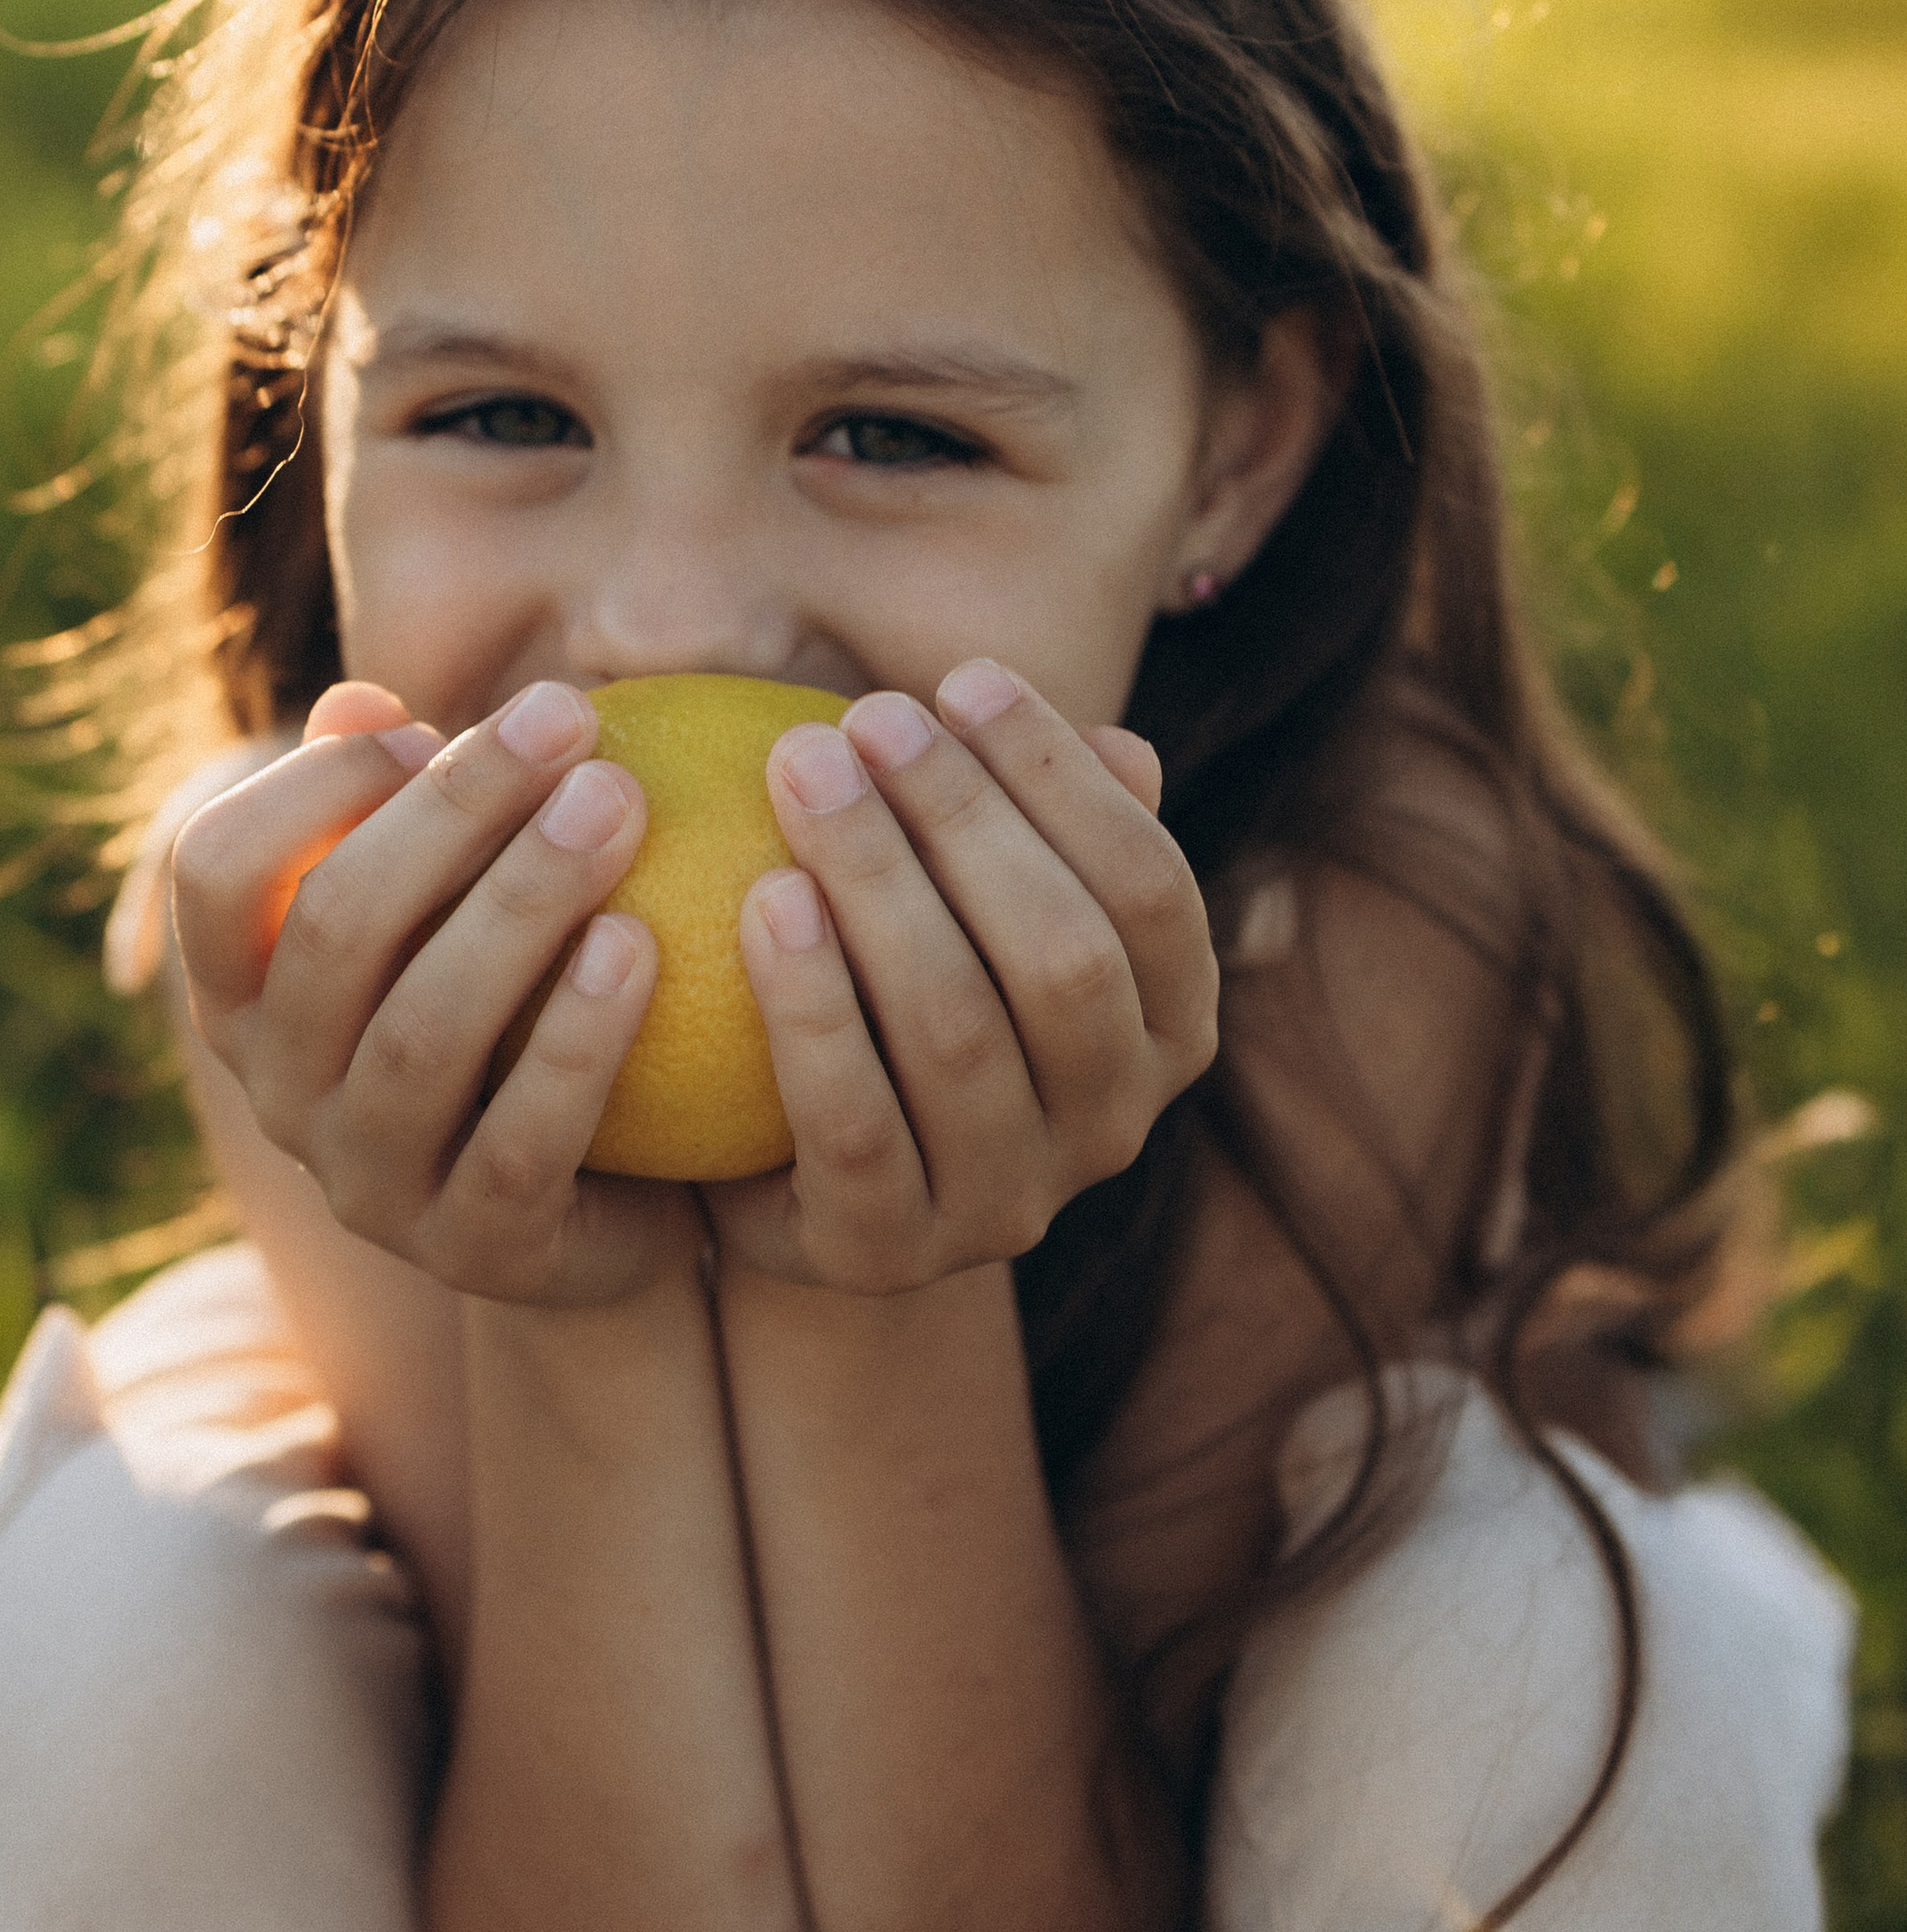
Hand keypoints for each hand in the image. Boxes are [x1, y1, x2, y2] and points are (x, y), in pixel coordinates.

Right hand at [171, 678, 700, 1307]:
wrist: (608, 1199)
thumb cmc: (515, 1003)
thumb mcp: (450, 900)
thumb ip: (398, 808)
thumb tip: (364, 705)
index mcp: (246, 996)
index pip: (214, 871)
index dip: (313, 784)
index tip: (435, 723)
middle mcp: (281, 1094)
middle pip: (333, 932)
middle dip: (453, 812)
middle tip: (576, 723)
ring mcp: (370, 1185)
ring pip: (422, 1034)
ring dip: (523, 904)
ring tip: (620, 806)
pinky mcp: (476, 1250)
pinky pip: (522, 1141)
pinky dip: (577, 1039)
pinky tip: (642, 945)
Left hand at [709, 661, 1218, 1295]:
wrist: (774, 1155)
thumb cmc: (891, 975)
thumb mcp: (971, 892)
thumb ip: (1038, 826)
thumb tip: (1124, 746)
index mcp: (1169, 1029)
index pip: (1151, 892)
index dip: (1063, 779)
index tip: (961, 677)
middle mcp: (1114, 1127)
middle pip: (1062, 959)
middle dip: (961, 819)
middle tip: (859, 718)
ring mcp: (1009, 1203)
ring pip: (960, 1034)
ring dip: (878, 886)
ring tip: (798, 771)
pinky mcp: (889, 1253)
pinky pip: (857, 1124)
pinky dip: (813, 1007)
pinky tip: (763, 900)